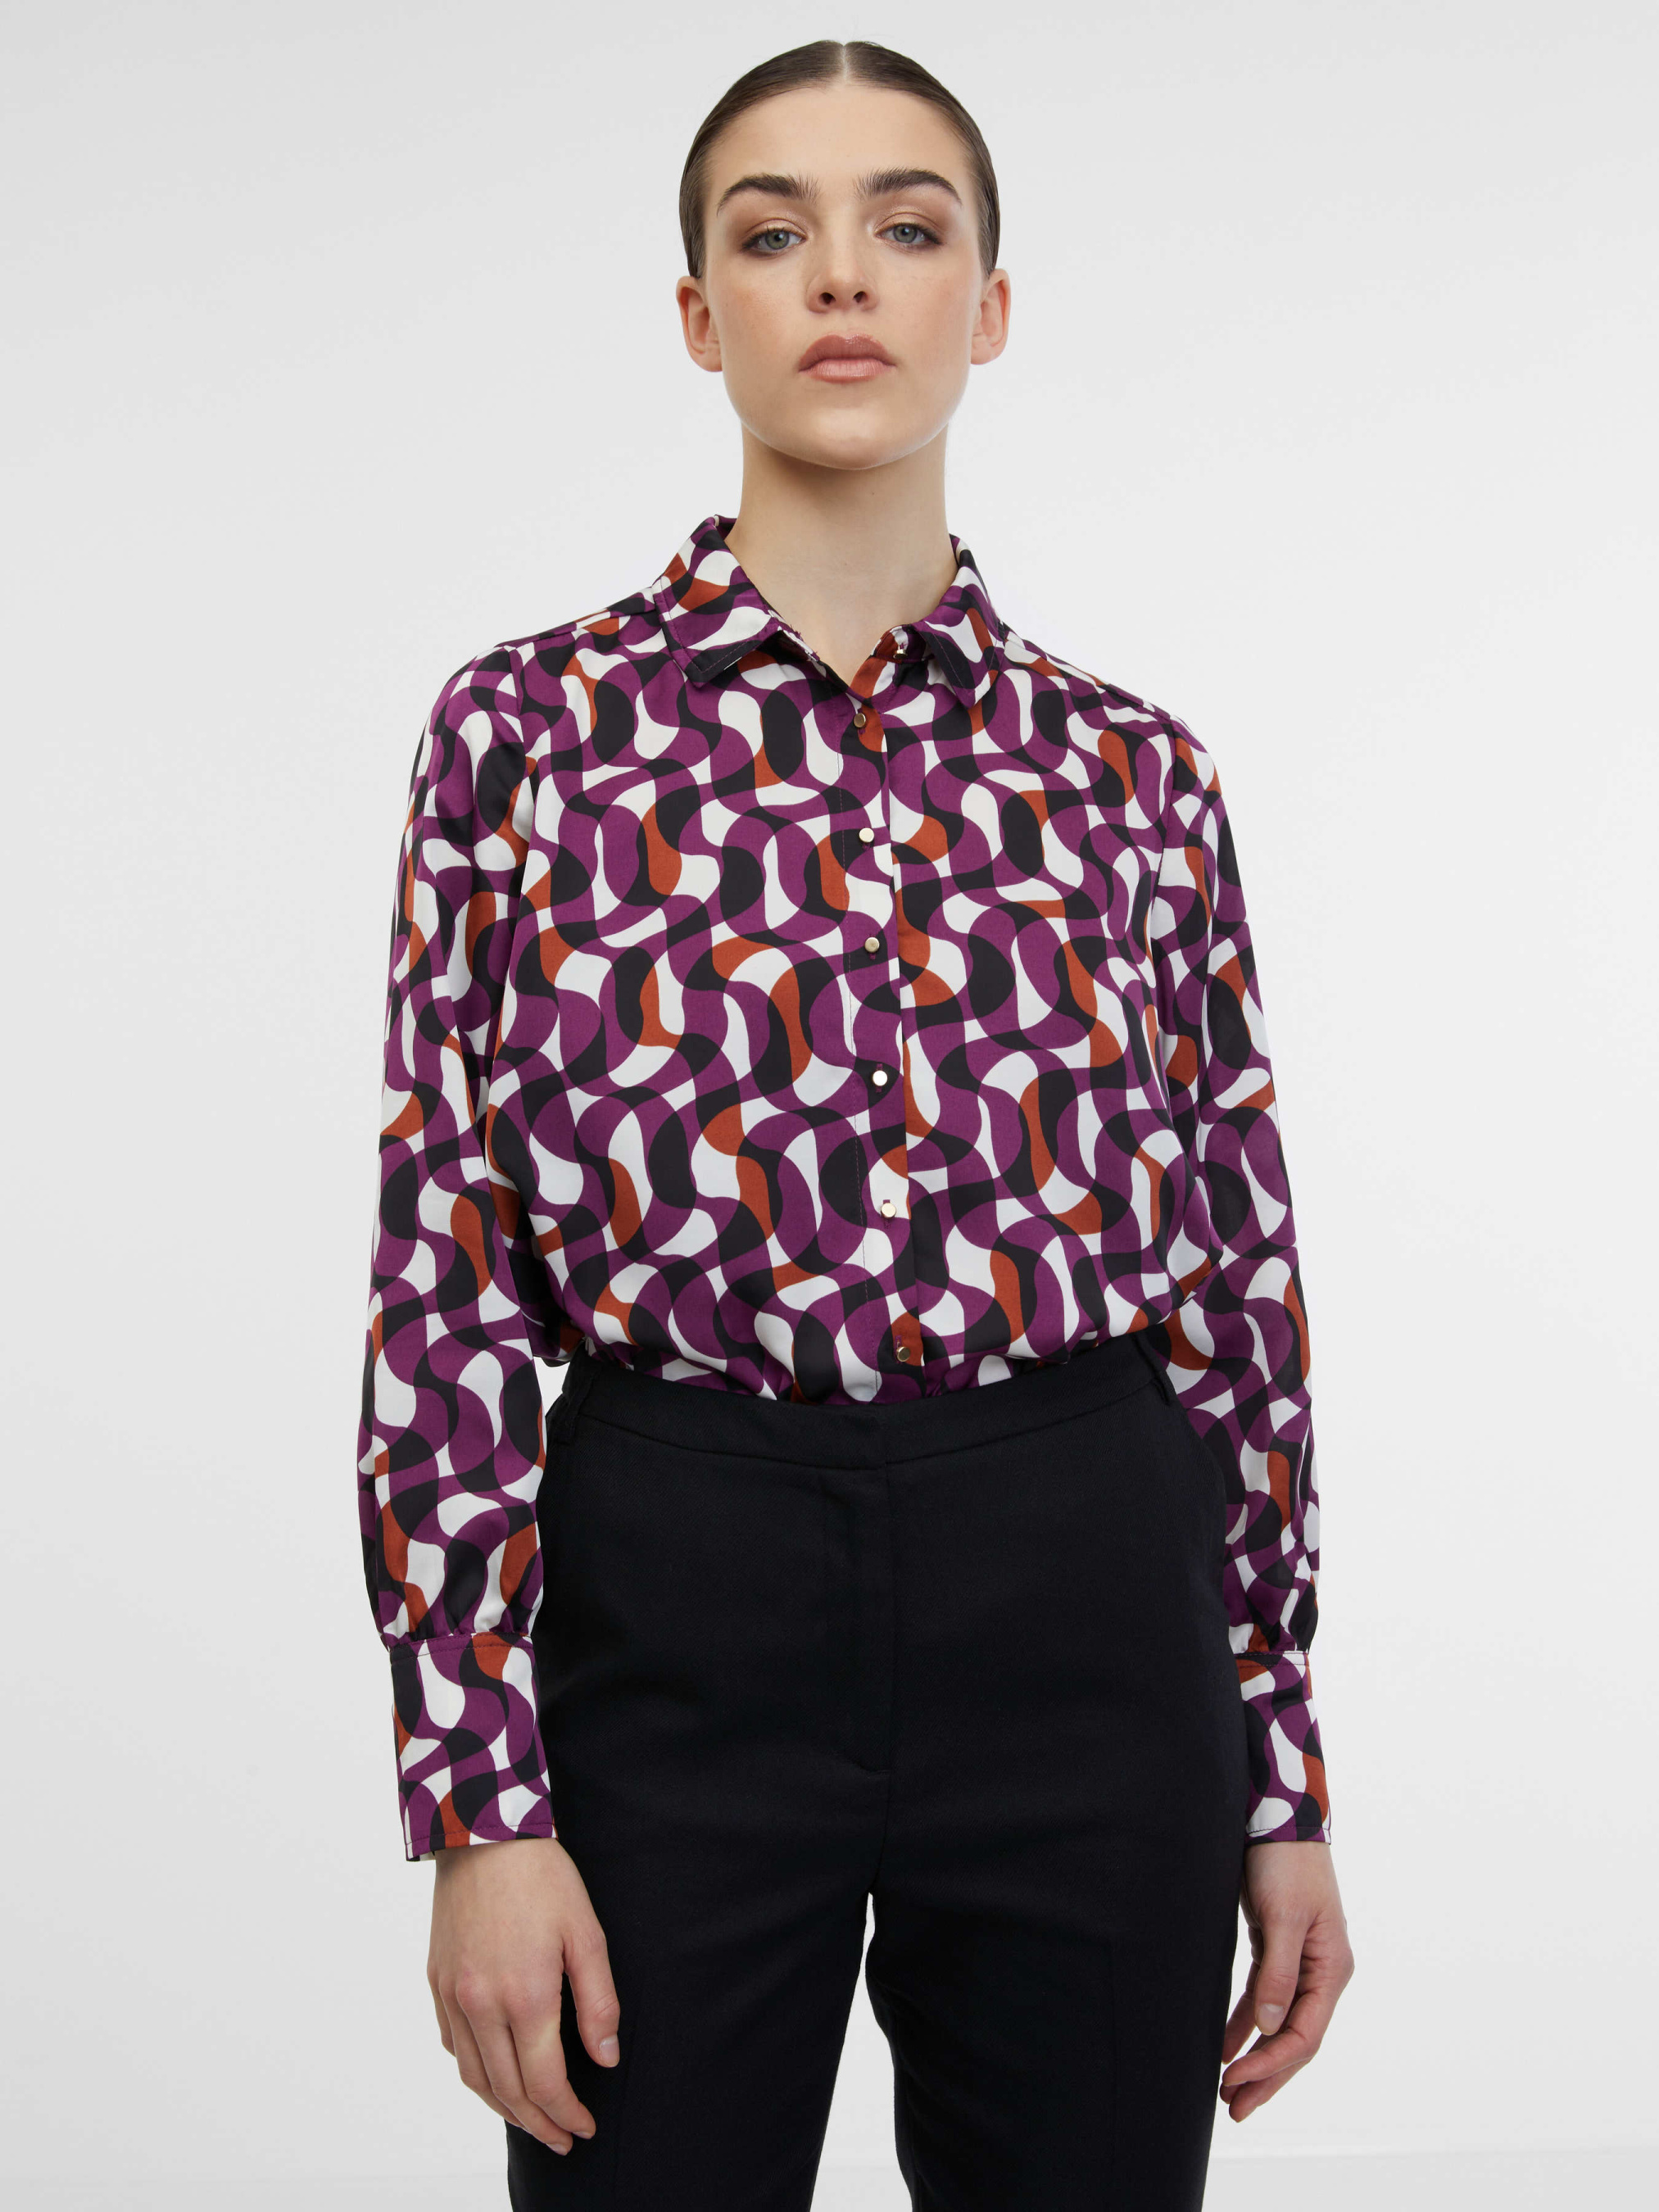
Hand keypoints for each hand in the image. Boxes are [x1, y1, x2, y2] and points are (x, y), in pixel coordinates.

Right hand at [427, 1834, 620, 2155]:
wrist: (482, 1831)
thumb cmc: (542, 1876)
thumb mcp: (587, 1932)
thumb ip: (599, 2002)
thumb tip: (606, 2058)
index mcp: (524, 1995)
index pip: (545, 2082)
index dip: (567, 2113)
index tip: (584, 2127)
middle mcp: (481, 2004)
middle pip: (507, 2091)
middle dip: (539, 2124)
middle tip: (562, 2138)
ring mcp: (453, 1994)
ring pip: (474, 2076)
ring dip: (503, 2108)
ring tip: (531, 2119)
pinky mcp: (436, 1980)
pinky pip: (452, 2044)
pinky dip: (474, 2071)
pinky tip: (494, 2072)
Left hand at [1218, 1840, 1352, 2122]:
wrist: (1279, 1818)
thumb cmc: (1286, 1863)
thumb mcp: (1284, 1917)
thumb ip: (1279, 1973)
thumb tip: (1270, 2028)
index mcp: (1331, 1969)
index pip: (1304, 2035)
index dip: (1271, 2065)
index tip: (1237, 2083)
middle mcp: (1321, 1973)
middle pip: (1295, 2040)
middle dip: (1266, 2077)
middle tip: (1233, 2108)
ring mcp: (1301, 1963)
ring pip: (1279, 2025)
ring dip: (1256, 2058)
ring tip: (1228, 2091)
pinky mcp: (1278, 1950)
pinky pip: (1264, 2000)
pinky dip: (1246, 2025)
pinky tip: (1227, 2046)